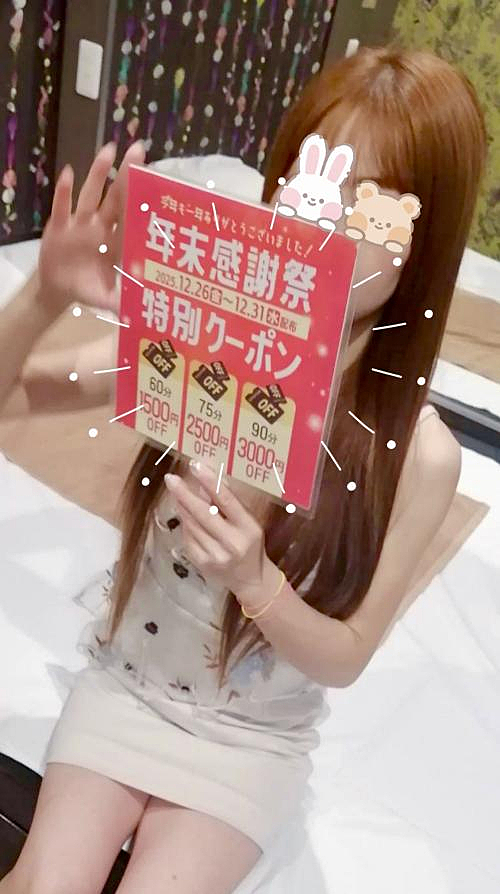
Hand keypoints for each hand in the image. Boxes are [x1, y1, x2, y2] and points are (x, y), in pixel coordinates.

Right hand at [38, 140, 145, 316]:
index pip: (133, 215)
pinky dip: (65, 191)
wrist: (59, 290)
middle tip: (139, 149)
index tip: (157, 177)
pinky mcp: (59, 227)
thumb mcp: (106, 298)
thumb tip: (139, 313)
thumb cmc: (88, 289)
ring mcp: (80, 224)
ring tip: (109, 150)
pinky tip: (69, 172)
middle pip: (115, 196)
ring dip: (98, 173)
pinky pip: (62, 207)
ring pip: (90, 195)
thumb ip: (122, 302)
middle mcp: (101, 227)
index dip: (144, 198)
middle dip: (126, 174)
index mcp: (116, 241)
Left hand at [164, 462, 279, 601]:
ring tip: (176, 492)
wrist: (251, 580)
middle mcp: (232, 543)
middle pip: (203, 514)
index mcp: (248, 528)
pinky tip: (186, 515)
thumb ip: (229, 504)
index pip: (226, 500)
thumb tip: (206, 483)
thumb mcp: (249, 521)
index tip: (195, 465)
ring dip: (182, 506)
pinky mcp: (202, 564)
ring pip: (192, 525)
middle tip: (170, 478)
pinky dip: (186, 523)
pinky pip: (188, 537)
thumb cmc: (251, 544)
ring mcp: (215, 556)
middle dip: (184, 494)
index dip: (209, 481)